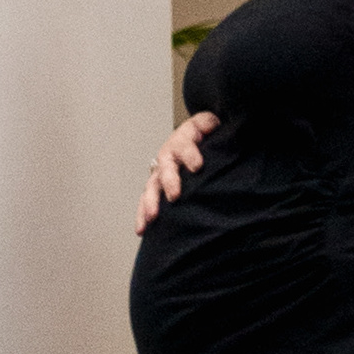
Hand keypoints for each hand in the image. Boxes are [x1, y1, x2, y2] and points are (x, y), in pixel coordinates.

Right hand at [139, 110, 215, 229]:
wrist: (193, 140)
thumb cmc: (202, 135)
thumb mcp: (207, 124)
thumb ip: (208, 123)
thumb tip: (211, 126)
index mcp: (181, 141)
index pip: (183, 145)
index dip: (189, 154)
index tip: (197, 166)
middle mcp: (167, 157)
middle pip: (165, 168)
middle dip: (169, 181)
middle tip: (174, 195)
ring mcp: (160, 174)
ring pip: (152, 187)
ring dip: (151, 202)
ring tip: (153, 216)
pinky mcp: (157, 189)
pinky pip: (146, 202)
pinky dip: (142, 215)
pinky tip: (142, 229)